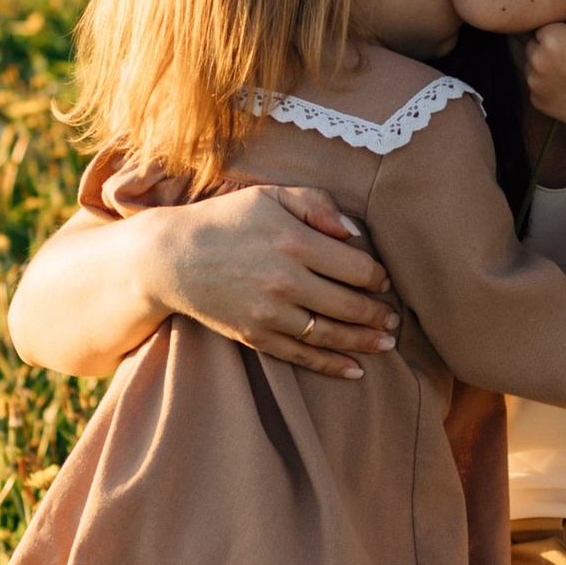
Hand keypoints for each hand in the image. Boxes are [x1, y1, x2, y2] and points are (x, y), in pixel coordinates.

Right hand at [146, 182, 397, 377]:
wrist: (170, 258)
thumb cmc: (225, 221)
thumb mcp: (270, 195)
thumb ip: (316, 204)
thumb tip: (355, 233)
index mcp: (295, 242)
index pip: (357, 267)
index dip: (378, 277)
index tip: (384, 281)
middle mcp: (286, 281)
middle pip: (349, 304)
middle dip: (379, 314)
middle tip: (395, 318)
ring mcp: (270, 313)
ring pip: (330, 334)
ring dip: (364, 341)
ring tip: (386, 342)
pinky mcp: (255, 336)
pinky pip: (301, 355)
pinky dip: (331, 365)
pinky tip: (354, 369)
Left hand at [523, 13, 565, 131]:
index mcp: (550, 37)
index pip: (542, 26)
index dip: (556, 31)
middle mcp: (536, 59)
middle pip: (532, 46)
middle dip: (544, 47)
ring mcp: (534, 82)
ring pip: (531, 67)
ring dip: (543, 67)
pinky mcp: (537, 101)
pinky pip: (535, 87)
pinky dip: (545, 86)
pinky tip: (565, 88)